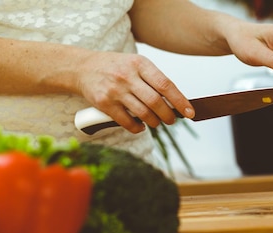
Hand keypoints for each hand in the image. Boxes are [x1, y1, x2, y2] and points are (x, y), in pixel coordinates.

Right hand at [77, 51, 193, 133]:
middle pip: (155, 102)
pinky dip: (138, 128)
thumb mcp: (136, 65)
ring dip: (154, 122)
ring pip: (143, 113)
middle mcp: (127, 76)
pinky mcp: (104, 103)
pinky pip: (127, 122)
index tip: (190, 112)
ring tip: (156, 122)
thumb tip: (176, 102)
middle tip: (172, 120)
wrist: (82, 67)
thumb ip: (154, 80)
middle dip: (168, 115)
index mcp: (140, 64)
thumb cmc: (115, 67)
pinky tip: (141, 126)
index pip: (165, 85)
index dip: (180, 101)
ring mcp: (115, 90)